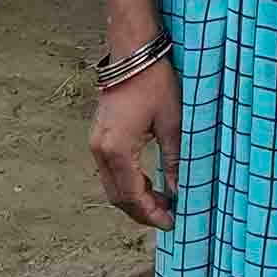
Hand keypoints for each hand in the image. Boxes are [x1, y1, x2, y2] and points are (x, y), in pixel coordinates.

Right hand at [91, 61, 177, 231]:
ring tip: (162, 202)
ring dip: (134, 199)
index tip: (171, 222)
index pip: (132, 196)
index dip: (151, 214)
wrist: (133, 54)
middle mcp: (100, 150)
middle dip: (141, 212)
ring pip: (111, 186)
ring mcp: (96, 143)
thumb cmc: (155, 83)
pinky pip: (109, 172)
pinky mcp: (99, 136)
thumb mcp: (172, 124)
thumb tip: (180, 191)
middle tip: (167, 217)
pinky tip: (148, 182)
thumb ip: (175, 161)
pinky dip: (127, 183)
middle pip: (117, 197)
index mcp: (117, 150)